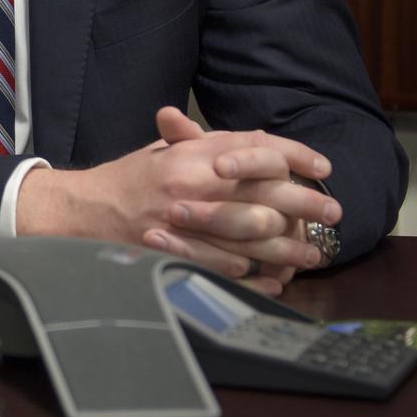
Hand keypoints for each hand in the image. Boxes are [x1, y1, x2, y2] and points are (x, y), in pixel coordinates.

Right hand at [15, 106, 341, 294]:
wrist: (85, 210)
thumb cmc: (130, 179)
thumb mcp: (167, 150)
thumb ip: (208, 142)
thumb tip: (257, 139)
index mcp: (191, 155)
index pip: (256, 149)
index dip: (294, 156)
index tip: (321, 167)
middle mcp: (191, 186)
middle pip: (264, 194)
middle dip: (305, 204)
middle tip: (332, 213)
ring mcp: (185, 223)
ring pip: (252, 236)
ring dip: (288, 246)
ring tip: (313, 252)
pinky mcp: (177, 253)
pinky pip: (225, 266)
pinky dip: (254, 274)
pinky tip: (275, 277)